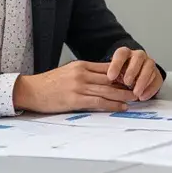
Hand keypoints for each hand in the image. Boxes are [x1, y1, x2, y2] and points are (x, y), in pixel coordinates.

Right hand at [13, 61, 137, 113]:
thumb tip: (101, 79)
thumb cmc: (47, 84)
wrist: (29, 91)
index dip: (123, 73)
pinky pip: (98, 102)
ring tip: (136, 98)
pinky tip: (121, 107)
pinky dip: (112, 104)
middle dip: (128, 84)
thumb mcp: (67, 72)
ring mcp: (79, 86)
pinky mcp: (75, 99)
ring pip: (108, 90)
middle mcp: (82, 74)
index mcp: (81, 65)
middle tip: (141, 88)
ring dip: (124, 95)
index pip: (107, 68)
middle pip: (111, 78)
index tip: (134, 78)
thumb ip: (84, 74)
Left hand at [106, 47, 162, 100]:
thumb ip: (108, 76)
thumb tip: (99, 85)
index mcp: (125, 53)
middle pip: (138, 58)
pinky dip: (150, 89)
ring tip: (136, 93)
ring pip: (149, 67)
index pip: (121, 54)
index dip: (116, 64)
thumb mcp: (112, 73)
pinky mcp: (156, 73)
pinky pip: (156, 79)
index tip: (110, 77)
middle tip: (127, 82)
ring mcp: (149, 63)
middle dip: (132, 71)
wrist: (133, 75)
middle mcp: (138, 55)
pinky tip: (143, 97)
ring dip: (143, 81)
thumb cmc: (120, 74)